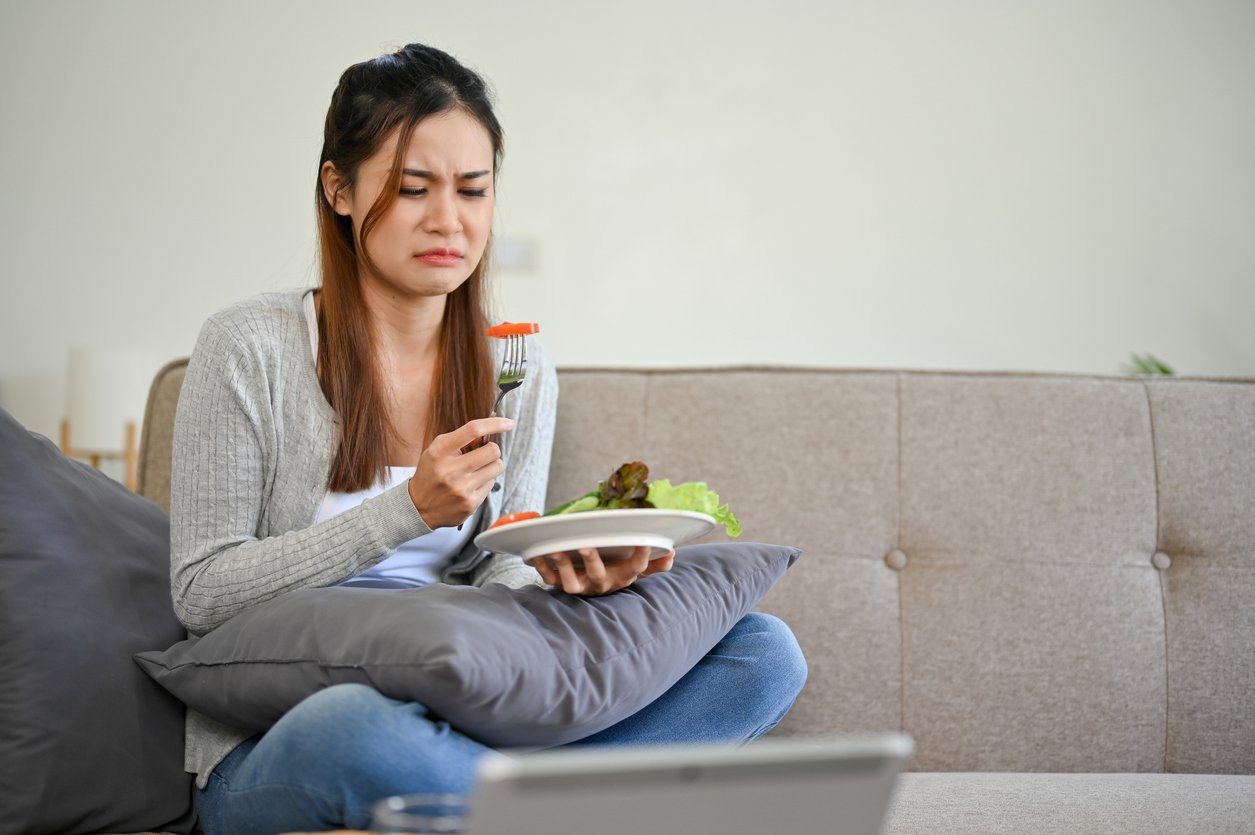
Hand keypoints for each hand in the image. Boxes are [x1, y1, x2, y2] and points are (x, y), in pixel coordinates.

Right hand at [407, 417, 513, 528]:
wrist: (418, 507)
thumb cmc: (431, 474)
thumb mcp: (437, 451)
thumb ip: (460, 439)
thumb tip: (489, 430)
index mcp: (440, 451)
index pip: (473, 430)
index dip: (495, 424)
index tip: (508, 423)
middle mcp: (450, 470)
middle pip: (492, 450)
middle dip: (492, 450)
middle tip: (483, 455)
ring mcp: (461, 488)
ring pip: (497, 467)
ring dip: (492, 465)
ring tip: (477, 470)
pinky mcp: (470, 503)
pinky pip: (492, 484)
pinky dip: (485, 482)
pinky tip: (471, 485)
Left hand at [530, 546, 674, 595]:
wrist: (590, 585)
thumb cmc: (615, 569)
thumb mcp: (635, 567)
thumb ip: (653, 563)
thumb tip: (671, 554)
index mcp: (622, 577)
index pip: (636, 569)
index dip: (641, 557)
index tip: (645, 541)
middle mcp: (600, 583)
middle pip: (598, 577)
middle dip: (592, 562)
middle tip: (586, 546)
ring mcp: (579, 584)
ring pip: (570, 582)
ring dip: (563, 567)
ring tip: (557, 550)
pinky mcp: (559, 582)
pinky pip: (549, 578)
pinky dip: (541, 567)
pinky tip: (536, 553)